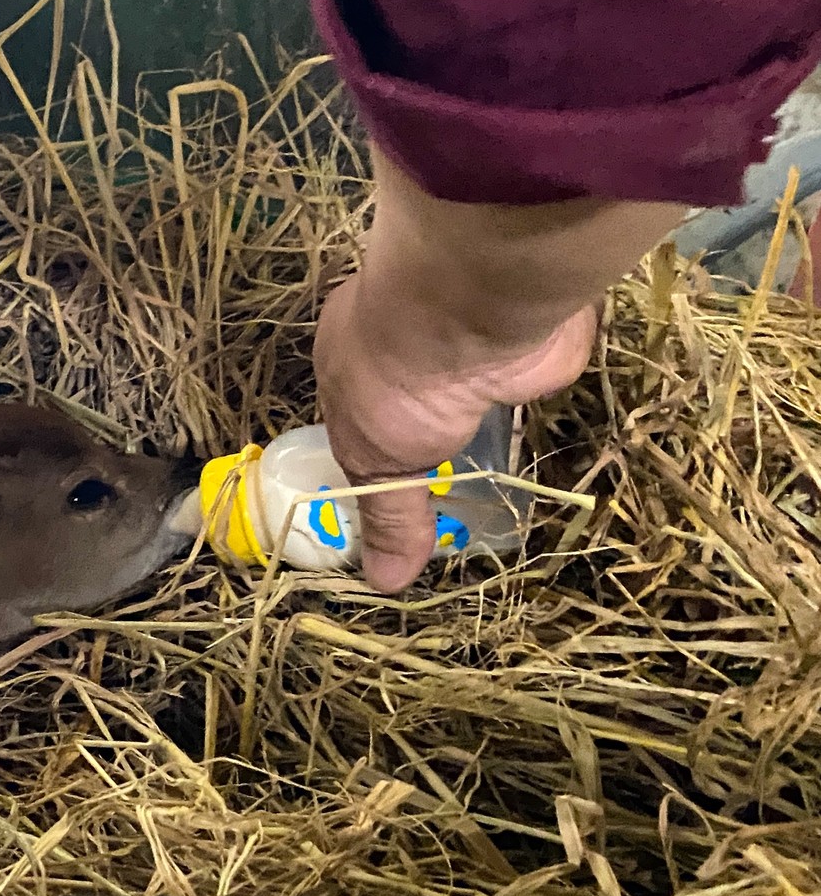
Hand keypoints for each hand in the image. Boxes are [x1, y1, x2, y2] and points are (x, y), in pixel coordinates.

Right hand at [313, 276, 596, 590]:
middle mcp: (405, 339)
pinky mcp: (526, 339)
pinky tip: (546, 445)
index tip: (401, 499)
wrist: (469, 313)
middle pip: (418, 405)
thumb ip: (388, 517)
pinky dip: (533, 405)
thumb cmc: (394, 383)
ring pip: (474, 391)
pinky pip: (528, 380)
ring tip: (508, 488)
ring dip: (488, 427)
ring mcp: (468, 336)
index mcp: (350, 358)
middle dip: (436, 447)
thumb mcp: (377, 464)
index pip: (360, 417)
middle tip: (458, 508)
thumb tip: (382, 582)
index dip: (380, 457)